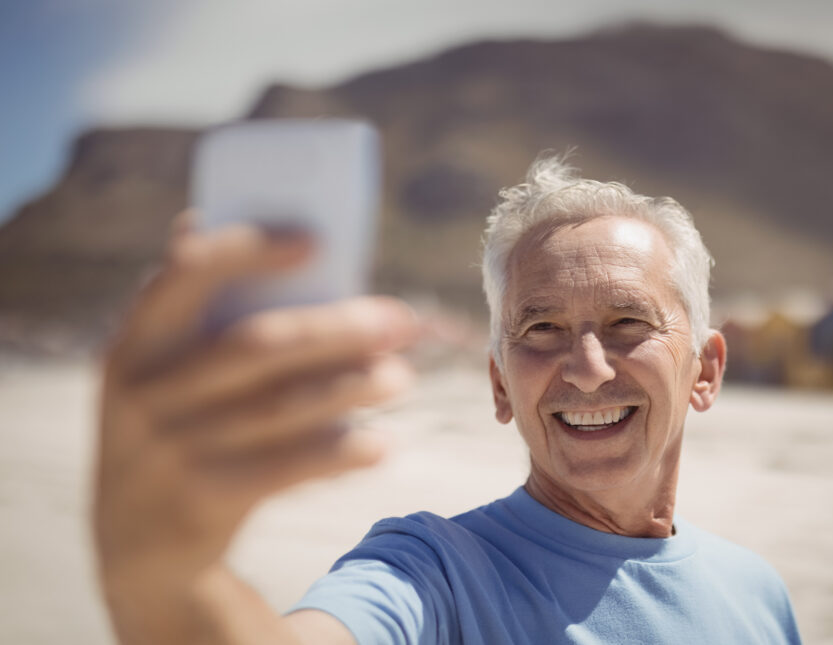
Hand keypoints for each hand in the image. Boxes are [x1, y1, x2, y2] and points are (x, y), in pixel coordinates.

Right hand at [93, 216, 418, 597]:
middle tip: (402, 320)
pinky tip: (383, 443)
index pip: (184, 276)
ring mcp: (171, 449)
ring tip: (402, 377)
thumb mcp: (165, 373)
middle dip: (336, 329)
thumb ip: (203, 313)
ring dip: (351, 387)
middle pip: (256, 345)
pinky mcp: (203, 500)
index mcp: (137, 341)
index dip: (247, 250)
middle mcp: (145, 392)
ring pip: (280, 408)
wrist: (135, 541)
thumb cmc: (176, 426)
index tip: (315, 241)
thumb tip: (237, 227)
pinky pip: (285, 469)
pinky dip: (339, 454)